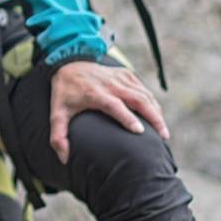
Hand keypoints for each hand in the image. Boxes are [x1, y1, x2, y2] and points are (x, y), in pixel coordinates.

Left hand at [48, 60, 167, 162]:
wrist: (69, 62)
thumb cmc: (65, 92)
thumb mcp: (56, 112)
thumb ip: (58, 136)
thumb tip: (65, 159)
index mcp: (95, 93)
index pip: (115, 105)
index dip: (128, 118)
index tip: (140, 131)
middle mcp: (110, 84)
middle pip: (138, 99)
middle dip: (153, 117)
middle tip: (163, 136)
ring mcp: (120, 77)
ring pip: (145, 94)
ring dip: (156, 112)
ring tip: (163, 131)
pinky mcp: (126, 74)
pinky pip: (143, 89)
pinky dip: (152, 102)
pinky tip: (156, 116)